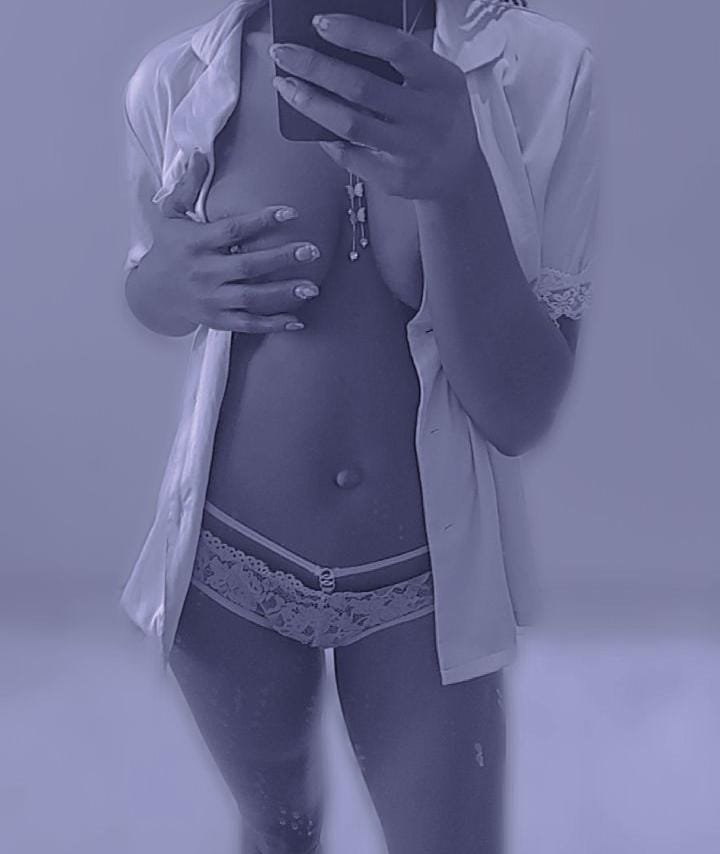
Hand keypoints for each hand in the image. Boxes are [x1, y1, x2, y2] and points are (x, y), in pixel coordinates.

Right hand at [144, 150, 321, 333]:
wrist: (152, 293)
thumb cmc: (168, 249)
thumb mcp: (170, 214)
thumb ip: (187, 186)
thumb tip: (200, 154)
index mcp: (194, 243)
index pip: (232, 230)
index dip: (262, 221)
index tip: (290, 213)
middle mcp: (204, 272)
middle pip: (248, 266)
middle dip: (282, 258)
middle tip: (312, 251)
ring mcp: (212, 299)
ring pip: (252, 298)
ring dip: (283, 294)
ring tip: (311, 288)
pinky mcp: (218, 320)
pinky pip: (248, 324)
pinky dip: (273, 324)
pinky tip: (297, 321)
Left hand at [269, 13, 483, 200]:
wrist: (458, 175)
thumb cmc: (437, 118)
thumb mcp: (434, 83)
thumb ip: (398, 67)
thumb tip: (336, 47)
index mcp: (441, 81)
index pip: (396, 48)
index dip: (355, 33)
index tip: (319, 24)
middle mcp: (428, 115)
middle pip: (362, 87)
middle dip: (315, 67)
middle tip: (283, 54)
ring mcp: (411, 150)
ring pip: (350, 124)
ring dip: (311, 103)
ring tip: (287, 86)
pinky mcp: (395, 178)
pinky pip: (350, 156)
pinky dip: (327, 139)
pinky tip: (311, 123)